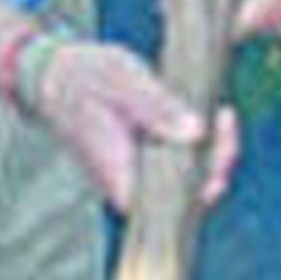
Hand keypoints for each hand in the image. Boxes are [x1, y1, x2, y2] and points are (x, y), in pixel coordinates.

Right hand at [34, 34, 238, 212]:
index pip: (176, 203)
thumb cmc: (84, 77)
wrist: (54, 76)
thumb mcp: (122, 80)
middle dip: (217, 161)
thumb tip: (196, 132)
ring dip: (211, 152)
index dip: (208, 182)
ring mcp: (137, 176)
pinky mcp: (144, 162)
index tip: (222, 141)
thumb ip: (158, 107)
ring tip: (223, 115)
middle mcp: (131, 186)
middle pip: (189, 195)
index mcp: (122, 177)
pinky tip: (212, 117)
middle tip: (226, 117)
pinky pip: (180, 164)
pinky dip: (199, 145)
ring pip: (188, 179)